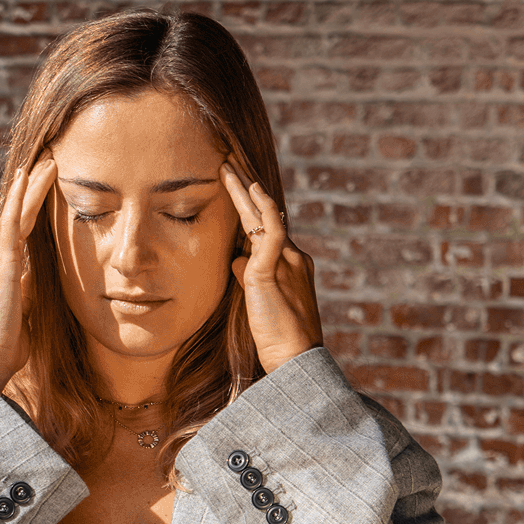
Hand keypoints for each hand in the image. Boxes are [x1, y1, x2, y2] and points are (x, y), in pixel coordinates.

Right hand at [0, 152, 57, 394]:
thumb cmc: (4, 345)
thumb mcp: (22, 310)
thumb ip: (28, 289)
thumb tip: (38, 273)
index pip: (17, 229)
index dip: (30, 206)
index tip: (45, 185)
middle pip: (15, 214)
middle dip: (31, 187)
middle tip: (49, 160)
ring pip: (14, 212)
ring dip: (31, 185)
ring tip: (48, 161)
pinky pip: (10, 224)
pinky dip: (19, 199)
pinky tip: (26, 178)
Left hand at [219, 163, 322, 373]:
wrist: (295, 359)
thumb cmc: (277, 338)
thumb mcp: (257, 301)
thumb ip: (249, 277)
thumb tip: (235, 260)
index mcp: (289, 266)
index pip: (266, 229)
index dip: (252, 208)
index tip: (238, 188)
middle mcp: (292, 257)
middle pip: (266, 216)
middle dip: (248, 190)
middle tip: (230, 163)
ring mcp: (286, 261)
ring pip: (266, 216)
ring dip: (246, 190)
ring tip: (228, 167)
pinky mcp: (275, 270)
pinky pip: (272, 230)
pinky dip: (264, 208)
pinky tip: (252, 189)